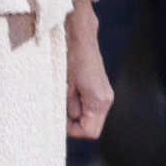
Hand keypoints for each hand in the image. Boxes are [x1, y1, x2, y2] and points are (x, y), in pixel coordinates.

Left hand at [66, 0, 113, 139]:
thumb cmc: (69, 56)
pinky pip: (90, 106)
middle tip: (59, 107)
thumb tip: (67, 120)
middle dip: (73, 122)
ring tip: (63, 95)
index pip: (89, 132)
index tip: (59, 118)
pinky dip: (78, 104)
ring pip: (90, 116)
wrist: (79, 34)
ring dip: (75, 112)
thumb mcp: (63, 84)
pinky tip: (69, 91)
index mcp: (99, 101)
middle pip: (91, 126)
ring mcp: (105, 94)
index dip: (72, 130)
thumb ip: (68, 106)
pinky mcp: (101, 88)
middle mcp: (106, 100)